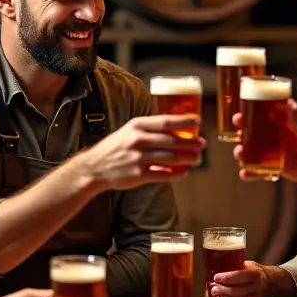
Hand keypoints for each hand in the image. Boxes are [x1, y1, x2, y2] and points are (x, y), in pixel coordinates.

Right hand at [77, 115, 205, 190]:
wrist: (94, 167)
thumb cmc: (115, 147)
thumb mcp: (129, 131)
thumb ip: (149, 129)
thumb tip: (177, 129)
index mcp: (137, 125)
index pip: (166, 121)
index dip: (184, 121)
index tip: (198, 121)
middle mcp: (138, 140)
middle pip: (172, 141)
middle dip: (191, 143)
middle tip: (202, 144)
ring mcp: (139, 158)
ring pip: (171, 158)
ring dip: (188, 158)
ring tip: (197, 158)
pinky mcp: (139, 175)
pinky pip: (164, 174)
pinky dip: (177, 174)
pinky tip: (185, 172)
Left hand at [211, 261, 293, 296]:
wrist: (274, 283)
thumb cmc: (257, 272)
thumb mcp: (250, 265)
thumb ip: (237, 267)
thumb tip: (218, 268)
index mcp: (255, 274)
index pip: (239, 276)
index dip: (226, 277)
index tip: (216, 277)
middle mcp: (257, 287)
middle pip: (237, 290)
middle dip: (222, 290)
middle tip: (213, 288)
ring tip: (217, 294)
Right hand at [231, 101, 296, 210]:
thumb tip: (290, 103)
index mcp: (284, 122)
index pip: (264, 113)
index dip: (250, 110)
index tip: (240, 111)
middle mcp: (276, 135)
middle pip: (253, 130)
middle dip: (242, 130)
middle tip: (237, 130)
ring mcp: (274, 151)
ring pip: (252, 149)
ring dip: (242, 150)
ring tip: (239, 153)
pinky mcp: (274, 167)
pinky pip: (258, 168)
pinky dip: (249, 171)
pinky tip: (244, 173)